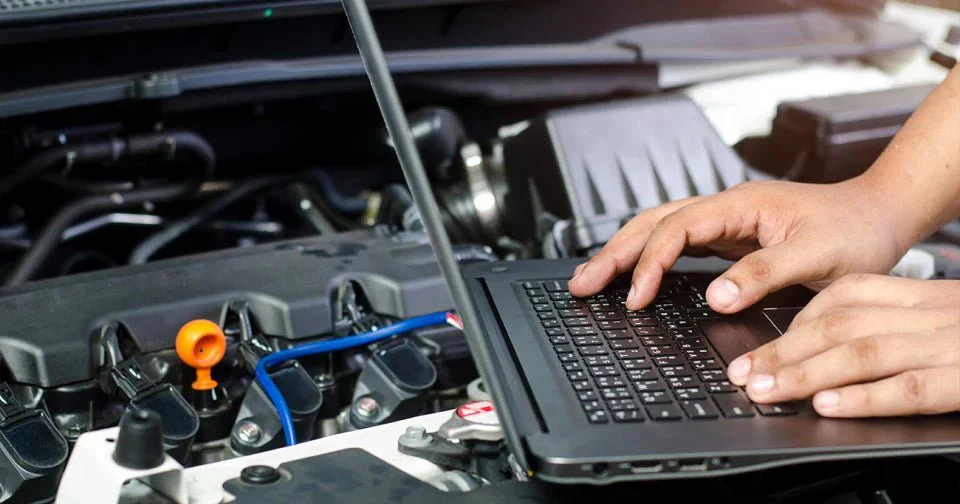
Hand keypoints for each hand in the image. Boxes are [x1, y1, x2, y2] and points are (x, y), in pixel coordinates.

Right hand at [567, 178, 906, 312]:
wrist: (878, 215)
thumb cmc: (854, 230)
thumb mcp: (816, 256)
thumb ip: (763, 274)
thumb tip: (714, 296)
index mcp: (738, 205)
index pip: (675, 230)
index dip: (650, 264)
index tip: (637, 299)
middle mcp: (724, 208)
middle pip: (652, 223)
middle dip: (613, 253)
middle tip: (581, 283)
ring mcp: (724, 221)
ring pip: (657, 229)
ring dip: (623, 252)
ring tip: (592, 277)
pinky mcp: (728, 237)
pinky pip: (675, 243)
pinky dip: (648, 258)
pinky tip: (636, 274)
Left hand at [727, 274, 959, 417]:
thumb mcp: (948, 313)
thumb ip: (897, 322)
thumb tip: (832, 346)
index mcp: (921, 295)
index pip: (846, 296)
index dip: (797, 322)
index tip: (761, 345)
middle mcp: (929, 314)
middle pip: (840, 324)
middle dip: (783, 349)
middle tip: (742, 372)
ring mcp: (947, 345)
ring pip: (862, 353)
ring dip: (806, 373)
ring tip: (766, 389)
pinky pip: (909, 389)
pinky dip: (863, 398)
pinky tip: (826, 406)